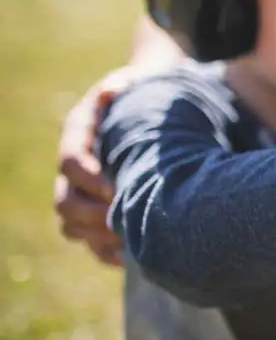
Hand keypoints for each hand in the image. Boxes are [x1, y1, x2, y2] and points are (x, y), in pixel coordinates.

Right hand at [54, 65, 154, 266]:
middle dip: (93, 214)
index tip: (114, 187)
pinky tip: (129, 255)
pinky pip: (89, 241)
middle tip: (124, 218)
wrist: (146, 106)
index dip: (88, 178)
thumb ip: (120, 87)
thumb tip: (112, 91)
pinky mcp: (95, 211)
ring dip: (98, 236)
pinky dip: (106, 252)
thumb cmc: (140, 93)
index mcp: (77, 135)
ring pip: (72, 226)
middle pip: (66, 202)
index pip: (70, 162)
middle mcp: (74, 168)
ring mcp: (81, 192)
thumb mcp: (131, 84)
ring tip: (129, 239)